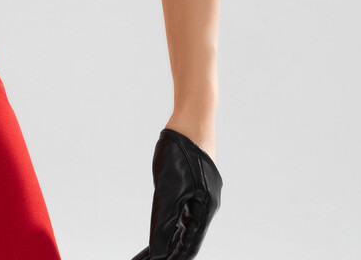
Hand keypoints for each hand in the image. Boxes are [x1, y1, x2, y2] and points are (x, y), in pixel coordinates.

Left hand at [129, 128, 222, 259]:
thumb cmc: (181, 147)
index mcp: (205, 207)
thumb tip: (157, 247)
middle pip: (187, 237)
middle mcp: (208, 203)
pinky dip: (173, 223)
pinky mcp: (196, 183)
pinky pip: (185, 210)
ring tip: (152, 253)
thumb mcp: (169, 184)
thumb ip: (165, 216)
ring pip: (186, 225)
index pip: (188, 245)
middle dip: (168, 251)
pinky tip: (165, 228)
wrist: (192, 115)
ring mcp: (203, 193)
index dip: (172, 258)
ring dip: (169, 240)